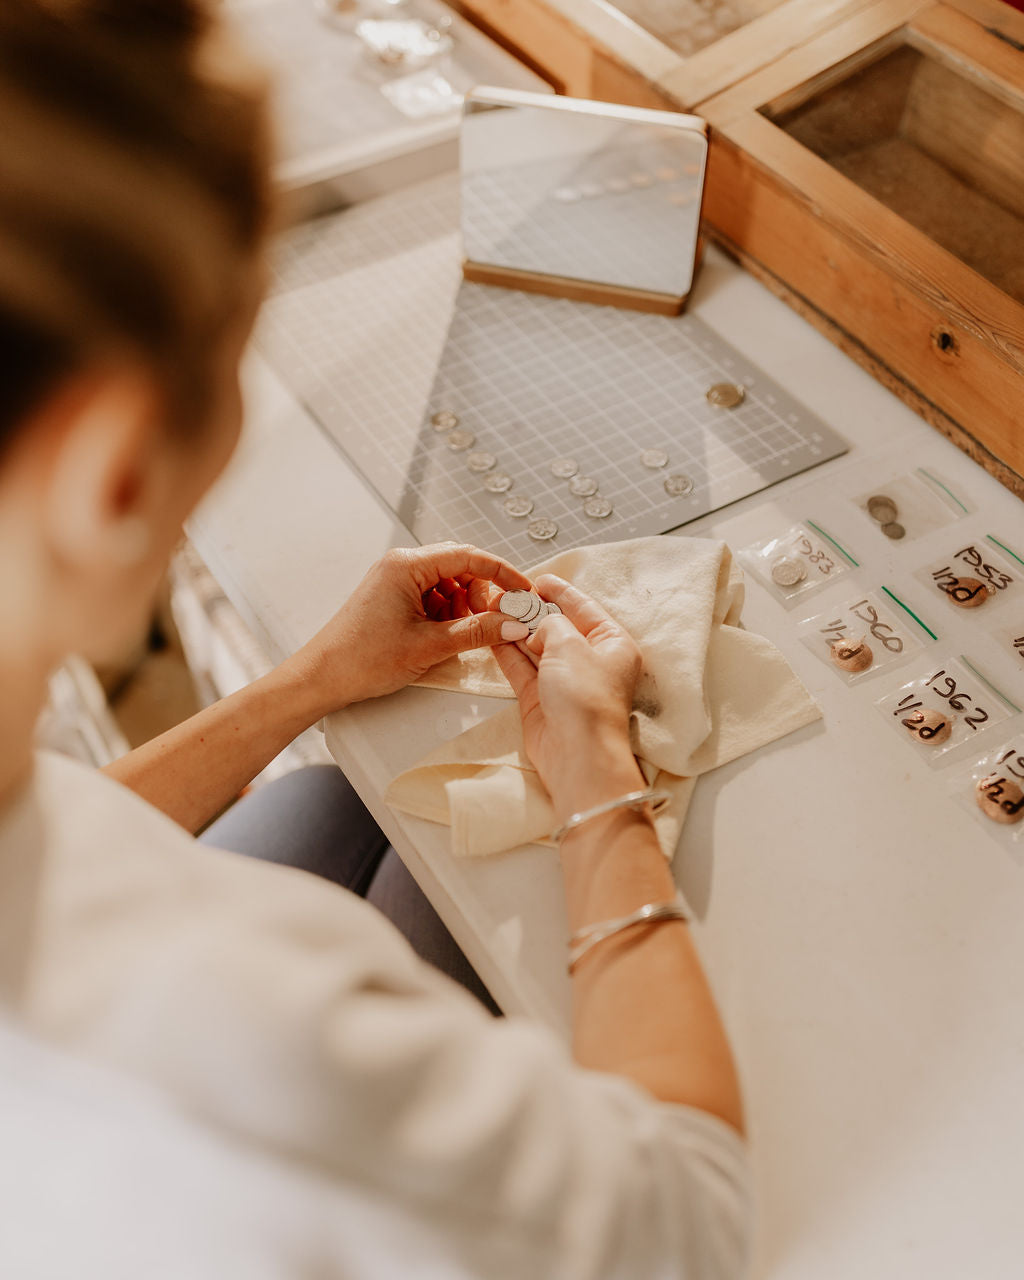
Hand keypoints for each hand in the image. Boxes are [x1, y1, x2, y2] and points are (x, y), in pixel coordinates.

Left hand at [290, 543, 533, 712]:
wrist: (322, 678)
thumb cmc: (363, 658)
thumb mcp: (430, 645)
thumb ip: (477, 631)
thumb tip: (514, 623)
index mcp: (407, 564)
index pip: (469, 556)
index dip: (502, 573)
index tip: (524, 591)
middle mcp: (401, 564)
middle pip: (460, 567)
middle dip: (483, 593)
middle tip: (497, 620)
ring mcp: (395, 580)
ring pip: (448, 584)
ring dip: (465, 606)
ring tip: (467, 634)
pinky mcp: (393, 598)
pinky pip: (433, 597)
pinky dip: (449, 614)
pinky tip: (449, 635)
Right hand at [493, 575, 645, 818]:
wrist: (576, 753)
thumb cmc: (585, 697)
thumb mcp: (570, 644)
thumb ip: (552, 624)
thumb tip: (539, 625)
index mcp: (613, 644)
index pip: (585, 609)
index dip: (561, 592)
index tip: (539, 579)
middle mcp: (591, 662)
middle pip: (560, 627)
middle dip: (534, 610)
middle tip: (509, 593)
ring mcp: (565, 681)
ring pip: (537, 647)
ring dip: (517, 629)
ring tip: (495, 608)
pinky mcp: (542, 698)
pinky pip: (523, 668)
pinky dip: (508, 651)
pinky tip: (493, 633)